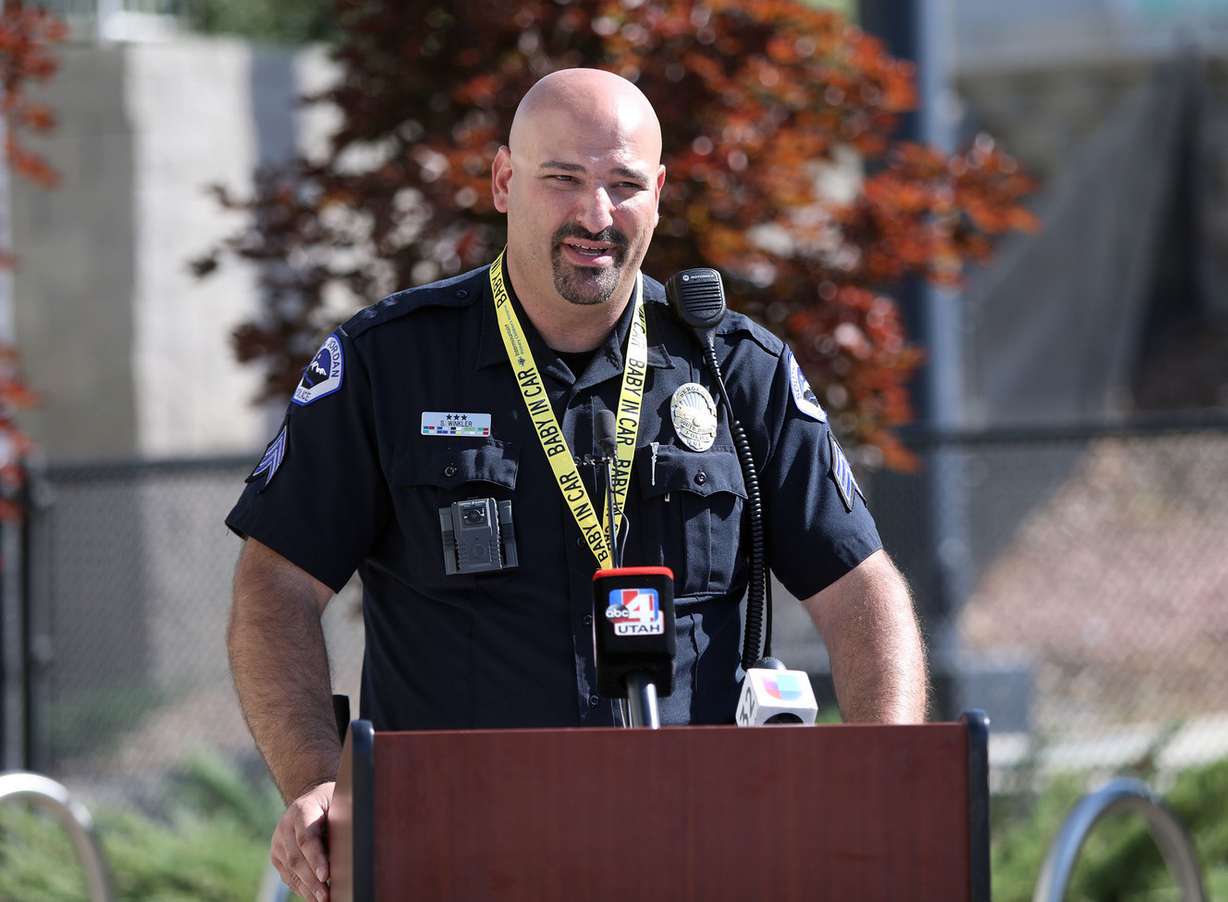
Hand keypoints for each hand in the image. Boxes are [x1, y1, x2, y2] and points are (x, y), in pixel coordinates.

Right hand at [271, 781, 334, 901]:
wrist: (311, 798)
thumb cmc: (333, 802)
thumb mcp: (339, 803)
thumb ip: (341, 822)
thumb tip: (351, 850)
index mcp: (301, 810)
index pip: (306, 838)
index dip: (316, 859)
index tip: (327, 876)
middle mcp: (285, 827)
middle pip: (297, 859)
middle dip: (312, 881)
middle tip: (326, 896)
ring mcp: (278, 842)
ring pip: (291, 870)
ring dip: (307, 889)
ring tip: (323, 900)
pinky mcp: (277, 856)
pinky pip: (288, 876)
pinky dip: (301, 888)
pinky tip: (313, 897)